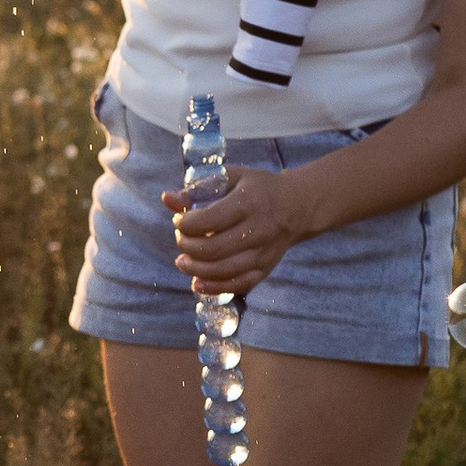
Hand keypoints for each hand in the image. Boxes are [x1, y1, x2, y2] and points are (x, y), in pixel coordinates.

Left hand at [167, 165, 314, 300]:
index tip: (179, 220)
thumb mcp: (232, 178)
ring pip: (223, 270)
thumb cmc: (259, 189)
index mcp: (248, 203)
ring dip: (195, 269)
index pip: (209, 220)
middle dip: (188, 246)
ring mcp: (263, 253)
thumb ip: (198, 188)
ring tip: (182, 261)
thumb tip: (167, 199)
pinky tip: (197, 283)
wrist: (298, 206)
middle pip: (213, 249)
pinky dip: (214, 287)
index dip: (186, 224)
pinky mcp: (265, 269)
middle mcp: (258, 230)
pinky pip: (238, 284)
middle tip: (181, 239)